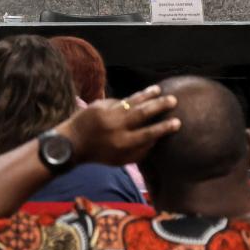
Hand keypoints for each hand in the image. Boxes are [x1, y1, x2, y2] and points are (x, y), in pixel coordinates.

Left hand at [56, 84, 180, 166]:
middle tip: (173, 100)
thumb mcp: (121, 160)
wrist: (72, 142)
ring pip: (130, 101)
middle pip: (142, 113)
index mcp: (123, 143)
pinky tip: (136, 98)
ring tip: (158, 90)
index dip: (164, 128)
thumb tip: (158, 139)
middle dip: (159, 105)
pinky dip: (127, 101)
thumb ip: (140, 152)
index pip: (148, 134)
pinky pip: (117, 102)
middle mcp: (115, 127)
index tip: (177, 122)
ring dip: (146, 95)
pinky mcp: (98, 105)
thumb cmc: (100, 153)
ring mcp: (106, 114)